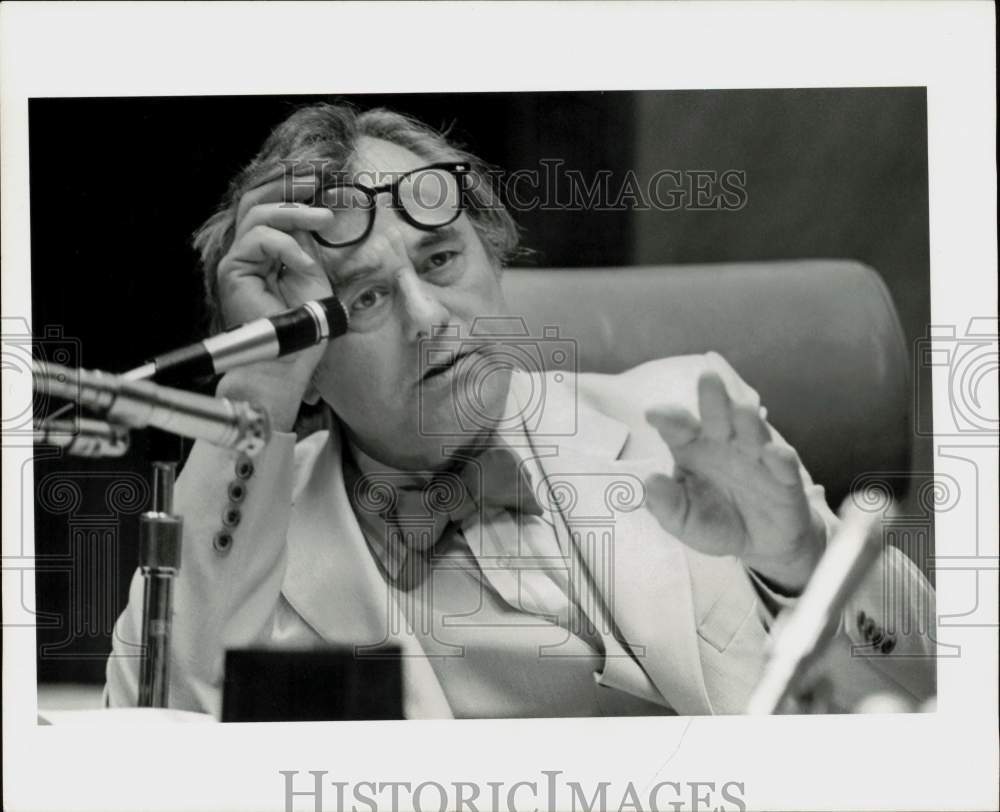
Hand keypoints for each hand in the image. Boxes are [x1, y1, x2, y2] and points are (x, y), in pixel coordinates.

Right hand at [214, 173, 337, 431]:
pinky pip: (257, 240)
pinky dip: (286, 246)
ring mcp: (238, 260)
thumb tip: (309, 214)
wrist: (292, 356)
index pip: (272, 208)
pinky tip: (305, 264)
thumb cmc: (306, 322)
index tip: (321, 179)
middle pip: (257, 202)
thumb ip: (305, 242)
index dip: (292, 189)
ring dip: (294, 213)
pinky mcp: (233, 270)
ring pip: (257, 216)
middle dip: (288, 187)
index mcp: (266, 252)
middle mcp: (248, 253)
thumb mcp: (313, 271)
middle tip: (317, 181)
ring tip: (324, 220)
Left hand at [644, 371, 825, 592]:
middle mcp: (725, 444)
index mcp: (693, 448)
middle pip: (717, 417)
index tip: (653, 414)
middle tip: (707, 378)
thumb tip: (650, 482)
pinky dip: (780, 459)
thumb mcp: (683, 520)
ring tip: (742, 409)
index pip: (678, 428)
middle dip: (713, 398)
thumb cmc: (715, 522)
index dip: (668, 418)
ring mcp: (756, 458)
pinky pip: (784, 466)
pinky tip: (773, 453)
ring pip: (752, 433)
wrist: (759, 545)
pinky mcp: (785, 479)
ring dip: (748, 421)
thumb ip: (665, 505)